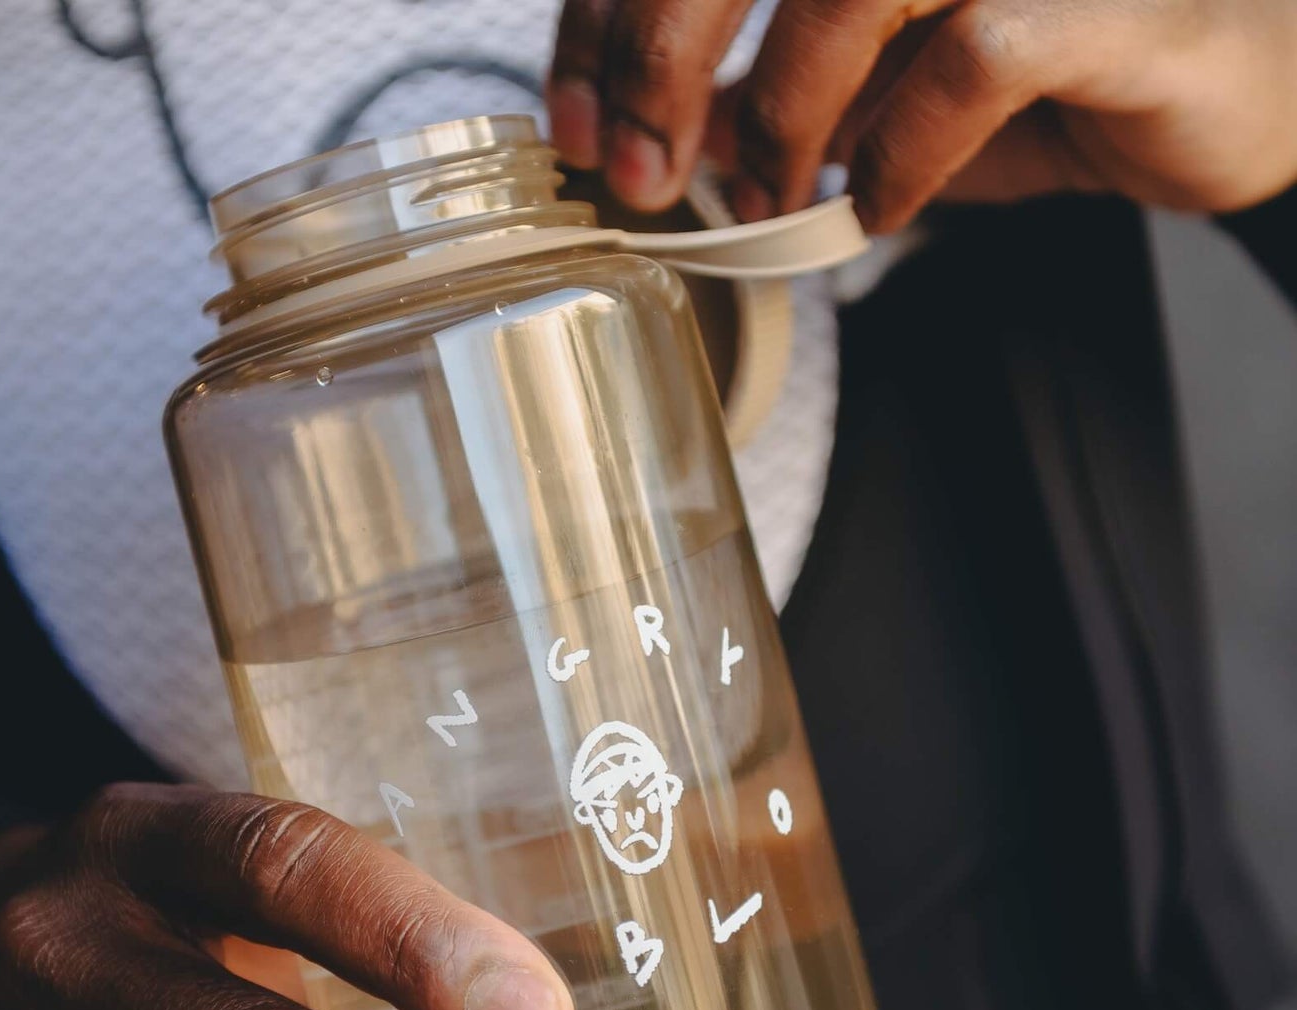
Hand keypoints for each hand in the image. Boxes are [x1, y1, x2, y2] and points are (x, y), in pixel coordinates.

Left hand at [546, 0, 1296, 229]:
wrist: (1222, 82)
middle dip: (658, 55)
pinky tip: (882, 202)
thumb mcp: (878, 84)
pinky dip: (902, 149)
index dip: (605, 22)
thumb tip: (648, 132)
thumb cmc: (1049, 65)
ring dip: (778, 110)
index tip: (572, 129)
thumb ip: (773, 89)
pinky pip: (974, 57)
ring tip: (770, 193)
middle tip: (639, 170)